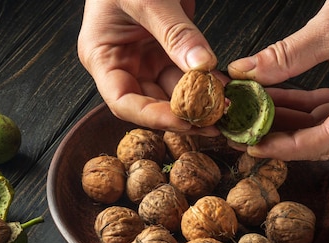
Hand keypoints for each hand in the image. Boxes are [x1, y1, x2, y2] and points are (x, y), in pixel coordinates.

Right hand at [77, 0, 219, 135]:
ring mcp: (146, 57)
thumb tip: (202, 67)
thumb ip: (175, 33)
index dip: (153, 116)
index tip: (184, 120)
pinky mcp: (169, 48)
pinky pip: (188, 73)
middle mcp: (123, 62)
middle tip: (214, 122)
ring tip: (225, 109)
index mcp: (102, 55)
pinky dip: (207, 83)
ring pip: (174, 91)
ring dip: (199, 102)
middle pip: (151, 102)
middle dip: (183, 114)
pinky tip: (226, 90)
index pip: (123, 101)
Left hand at [228, 0, 328, 159]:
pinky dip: (300, 108)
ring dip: (287, 124)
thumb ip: (286, 56)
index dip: (287, 146)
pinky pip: (327, 111)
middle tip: (246, 137)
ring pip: (322, 128)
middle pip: (325, 140)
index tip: (255, 145)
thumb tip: (247, 73)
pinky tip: (271, 103)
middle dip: (282, 139)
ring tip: (252, 119)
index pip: (328, 139)